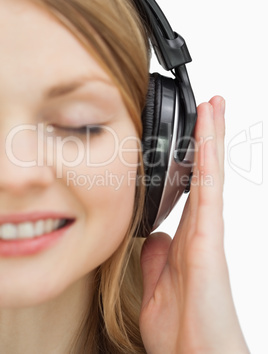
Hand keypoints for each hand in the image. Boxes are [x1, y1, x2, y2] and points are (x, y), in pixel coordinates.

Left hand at [139, 96, 248, 353]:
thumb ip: (155, 259)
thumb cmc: (182, 329)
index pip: (190, 187)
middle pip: (204, 172)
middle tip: (209, 107)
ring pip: (209, 172)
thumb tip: (153, 236)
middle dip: (206, 138)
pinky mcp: (210, 235)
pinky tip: (208, 134)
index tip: (190, 135)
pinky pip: (209, 187)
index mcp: (185, 237)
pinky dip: (209, 159)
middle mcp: (199, 227)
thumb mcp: (156, 287)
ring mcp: (207, 228)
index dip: (191, 160)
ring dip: (211, 138)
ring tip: (213, 107)